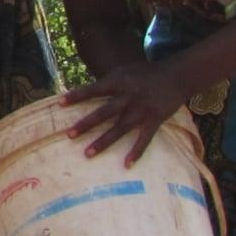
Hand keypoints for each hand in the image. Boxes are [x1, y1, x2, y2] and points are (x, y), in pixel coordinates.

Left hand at [65, 60, 189, 164]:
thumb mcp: (123, 71)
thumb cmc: (144, 74)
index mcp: (119, 82)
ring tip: (87, 153)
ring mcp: (142, 109)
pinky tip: (126, 164)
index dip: (77, 96)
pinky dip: (136, 152)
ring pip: (120, 128)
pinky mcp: (155, 119)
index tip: (59, 103)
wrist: (176, 76)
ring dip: (103, 142)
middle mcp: (129, 96)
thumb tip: (84, 92)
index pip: (94, 89)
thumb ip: (107, 83)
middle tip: (69, 135)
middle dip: (86, 124)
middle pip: (104, 112)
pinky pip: (144, 138)